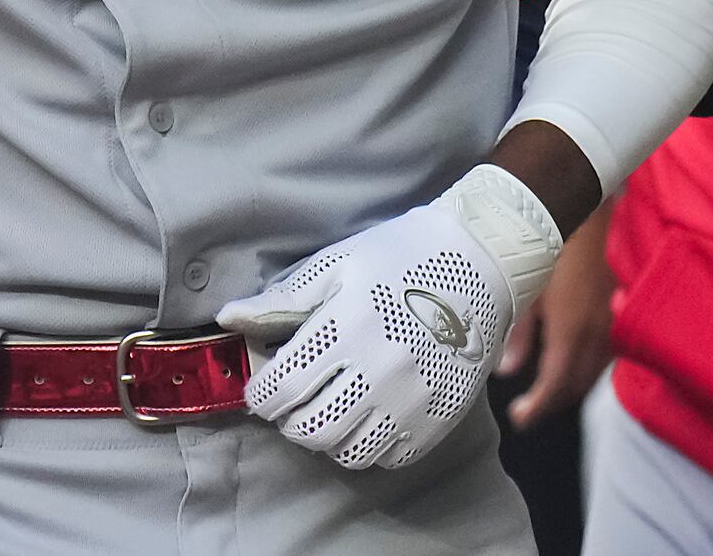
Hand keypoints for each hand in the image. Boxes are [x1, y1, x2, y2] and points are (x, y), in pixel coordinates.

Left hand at [218, 165, 562, 472]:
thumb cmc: (402, 256)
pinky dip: (368, 446)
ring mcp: (414, 398)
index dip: (260, 396)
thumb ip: (283, 298)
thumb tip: (230, 319)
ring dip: (326, 439)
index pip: (283, 386)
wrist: (482, 262)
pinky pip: (390, 457)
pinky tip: (366, 416)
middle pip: (311, 428)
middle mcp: (380, 369)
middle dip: (288, 421)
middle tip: (289, 404)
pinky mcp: (440, 417)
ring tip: (326, 411)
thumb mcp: (338, 264)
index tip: (259, 390)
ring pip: (349, 451)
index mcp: (348, 325)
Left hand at [499, 199, 614, 426]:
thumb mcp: (526, 284)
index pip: (556, 385)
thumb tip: (505, 370)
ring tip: (545, 387)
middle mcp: (599, 335)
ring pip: (594, 372)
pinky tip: (573, 358)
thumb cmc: (554, 240)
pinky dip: (588, 365)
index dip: (537, 408)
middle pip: (577, 385)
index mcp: (572, 330)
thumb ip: (518, 332)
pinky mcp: (625, 313)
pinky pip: (607, 354)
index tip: (519, 418)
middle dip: (553, 401)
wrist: (596, 205)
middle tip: (529, 408)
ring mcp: (617, 325)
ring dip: (571, 384)